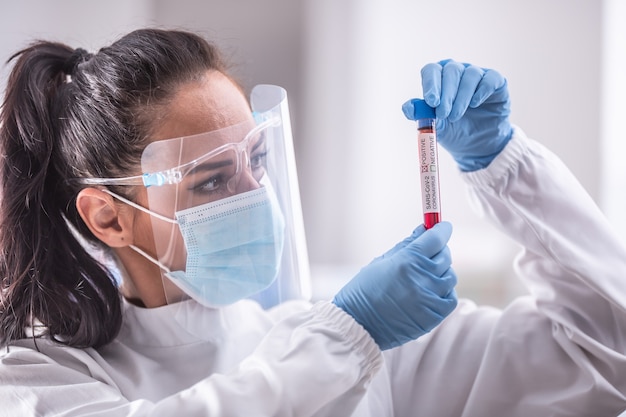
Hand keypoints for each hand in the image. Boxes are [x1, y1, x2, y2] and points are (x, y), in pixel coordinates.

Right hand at [333, 222, 457, 349]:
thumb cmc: (365, 290)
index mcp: (407, 261)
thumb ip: (407, 244)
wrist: (359, 324)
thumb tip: (424, 228)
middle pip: (445, 256)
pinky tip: (429, 291)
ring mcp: (429, 298)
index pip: (435, 239)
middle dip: (439, 250)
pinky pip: (450, 297)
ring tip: (424, 276)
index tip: (442, 227)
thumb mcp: (382, 261)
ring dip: (441, 272)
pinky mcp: (434, 316)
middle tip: (429, 253)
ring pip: (449, 276)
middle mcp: (421, 279)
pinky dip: (444, 292)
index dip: (441, 230)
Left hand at [402, 59, 512, 171]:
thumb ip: (421, 115)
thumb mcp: (435, 126)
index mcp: (438, 78)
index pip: (431, 70)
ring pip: (470, 75)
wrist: (476, 144)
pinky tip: (475, 103)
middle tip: (443, 114)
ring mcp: (477, 75)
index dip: (431, 84)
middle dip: (446, 93)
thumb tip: (408, 108)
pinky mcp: (496, 82)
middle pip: (450, 71)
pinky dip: (482, 90)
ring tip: (456, 116)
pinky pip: (490, 79)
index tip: (431, 102)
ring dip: (462, 96)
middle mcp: (457, 72)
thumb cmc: (453, 130)